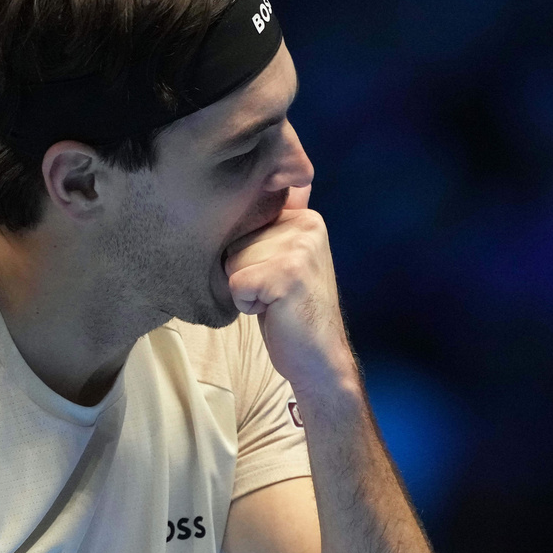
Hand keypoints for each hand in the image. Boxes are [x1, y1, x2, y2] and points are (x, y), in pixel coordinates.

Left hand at [224, 186, 356, 394]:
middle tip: (275, 293)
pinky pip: (236, 283)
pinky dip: (245, 305)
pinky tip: (272, 311)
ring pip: (233, 259)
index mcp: (306, 218)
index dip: (250, 253)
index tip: (276, 275)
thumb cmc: (293, 313)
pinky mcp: (286, 274)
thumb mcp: (284, 260)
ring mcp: (299, 248)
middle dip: (245, 271)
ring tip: (274, 301)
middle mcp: (306, 225)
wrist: (320, 359)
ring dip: (245, 288)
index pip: (246, 219)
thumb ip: (272, 229)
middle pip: (236, 239)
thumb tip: (255, 193)